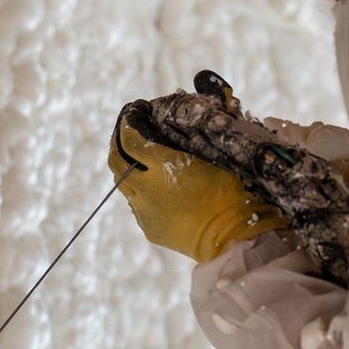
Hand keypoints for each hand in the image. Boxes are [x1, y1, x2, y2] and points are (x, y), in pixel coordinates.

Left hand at [109, 113, 286, 261]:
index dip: (129, 121)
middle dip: (118, 140)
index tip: (134, 111)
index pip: (131, 139)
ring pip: (122, 182)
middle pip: (116, 159)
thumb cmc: (231, 193)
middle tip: (127, 129)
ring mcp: (144, 211)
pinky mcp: (149, 228)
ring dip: (126, 166)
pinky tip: (154, 186)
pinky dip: (140, 190)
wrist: (232, 237)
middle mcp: (147, 189)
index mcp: (163, 167)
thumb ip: (183, 144)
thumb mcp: (210, 158)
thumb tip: (168, 129)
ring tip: (137, 156)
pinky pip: (136, 203)